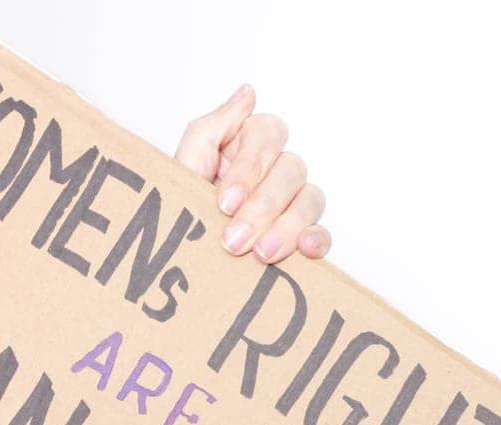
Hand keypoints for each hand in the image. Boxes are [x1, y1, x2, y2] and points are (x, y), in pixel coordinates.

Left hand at [175, 85, 330, 264]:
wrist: (177, 255)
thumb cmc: (181, 208)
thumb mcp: (186, 163)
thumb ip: (213, 126)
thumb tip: (247, 94)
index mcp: (248, 146)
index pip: (269, 135)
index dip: (250, 168)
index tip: (226, 202)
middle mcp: (275, 170)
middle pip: (292, 169)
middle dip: (262, 207)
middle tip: (234, 239)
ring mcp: (292, 203)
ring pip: (311, 199)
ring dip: (287, 227)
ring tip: (261, 254)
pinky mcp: (302, 236)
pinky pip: (323, 233)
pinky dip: (318, 239)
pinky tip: (304, 248)